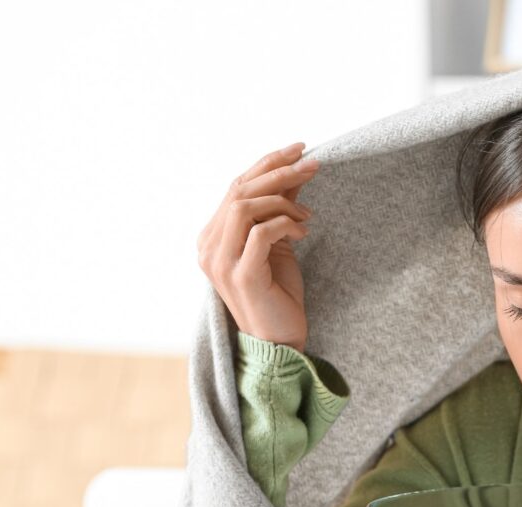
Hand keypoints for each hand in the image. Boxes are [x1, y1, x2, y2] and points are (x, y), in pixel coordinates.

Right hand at [197, 142, 320, 350]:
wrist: (280, 341)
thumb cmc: (279, 294)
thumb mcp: (280, 243)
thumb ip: (280, 209)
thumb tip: (296, 173)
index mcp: (212, 237)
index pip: (236, 186)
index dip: (267, 163)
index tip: (300, 149)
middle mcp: (208, 247)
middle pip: (239, 190)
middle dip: (280, 172)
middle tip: (313, 164)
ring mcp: (220, 262)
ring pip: (245, 206)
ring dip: (283, 201)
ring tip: (307, 215)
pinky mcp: (241, 275)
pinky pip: (261, 232)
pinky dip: (285, 225)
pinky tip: (302, 233)